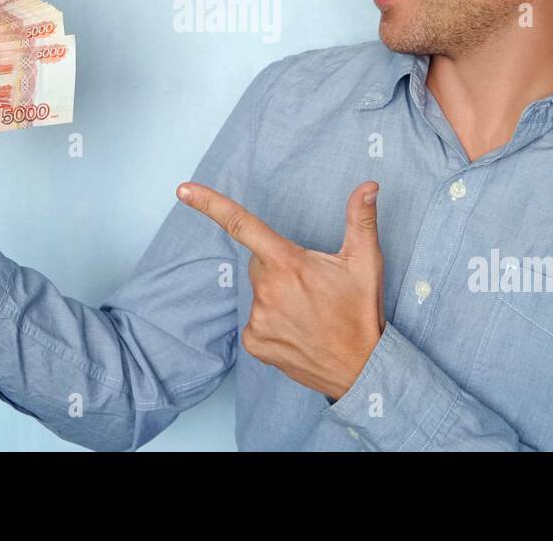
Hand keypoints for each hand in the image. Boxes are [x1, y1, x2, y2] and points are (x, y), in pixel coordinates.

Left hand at [176, 179, 386, 400]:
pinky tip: (297, 330)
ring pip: (259, 293)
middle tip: (311, 286)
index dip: (210, 204)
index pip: (242, 225)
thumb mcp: (366, 261)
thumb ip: (361, 218)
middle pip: (260, 263)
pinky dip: (272, 322)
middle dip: (279, 268)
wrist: (362, 368)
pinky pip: (255, 320)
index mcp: (288, 263)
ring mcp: (258, 319)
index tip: (183, 190)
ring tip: (309, 313)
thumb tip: (369, 185)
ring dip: (277, 296)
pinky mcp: (254, 343)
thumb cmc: (361, 311)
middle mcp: (267, 290)